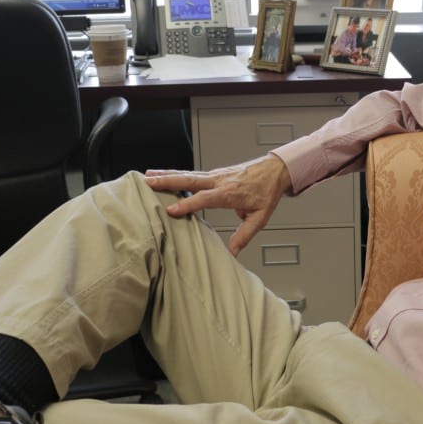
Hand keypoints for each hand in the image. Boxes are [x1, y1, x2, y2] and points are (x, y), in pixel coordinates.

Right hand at [144, 155, 292, 255]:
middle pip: (190, 180)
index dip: (188, 204)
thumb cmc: (267, 192)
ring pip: (187, 174)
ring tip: (147, 176)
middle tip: (148, 183)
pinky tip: (162, 174)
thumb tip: (233, 253)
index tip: (171, 210)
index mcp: (230, 192)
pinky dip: (176, 174)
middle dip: (168, 182)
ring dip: (166, 175)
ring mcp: (215, 175)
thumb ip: (245, 235)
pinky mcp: (214, 174)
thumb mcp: (261, 217)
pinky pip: (192, 174)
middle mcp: (220, 181)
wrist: (275, 170)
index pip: (205, 199)